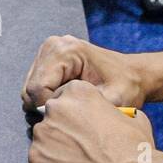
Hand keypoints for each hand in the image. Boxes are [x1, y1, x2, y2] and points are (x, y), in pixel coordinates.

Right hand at [21, 34, 147, 109]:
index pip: (37, 87)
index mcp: (67, 50)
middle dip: (47, 105)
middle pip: (30, 88)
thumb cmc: (127, 87)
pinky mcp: (48, 57)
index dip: (50, 108)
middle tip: (72, 111)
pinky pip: (35, 85)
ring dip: (47, 102)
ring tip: (71, 104)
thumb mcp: (115, 100)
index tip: (72, 115)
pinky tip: (67, 98)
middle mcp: (54, 45)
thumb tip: (63, 118)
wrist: (133, 74)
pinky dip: (47, 97)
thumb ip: (88, 109)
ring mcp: (49, 49)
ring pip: (30, 88)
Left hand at [28, 81, 156, 162]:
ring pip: (44, 138)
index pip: (66, 96)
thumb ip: (108, 109)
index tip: (81, 124)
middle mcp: (56, 108)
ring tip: (77, 160)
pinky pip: (39, 160)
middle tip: (80, 144)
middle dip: (63, 128)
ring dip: (56, 147)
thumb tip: (108, 115)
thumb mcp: (129, 115)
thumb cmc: (133, 149)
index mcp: (78, 91)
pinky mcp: (36, 158)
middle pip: (53, 116)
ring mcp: (43, 134)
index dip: (74, 113)